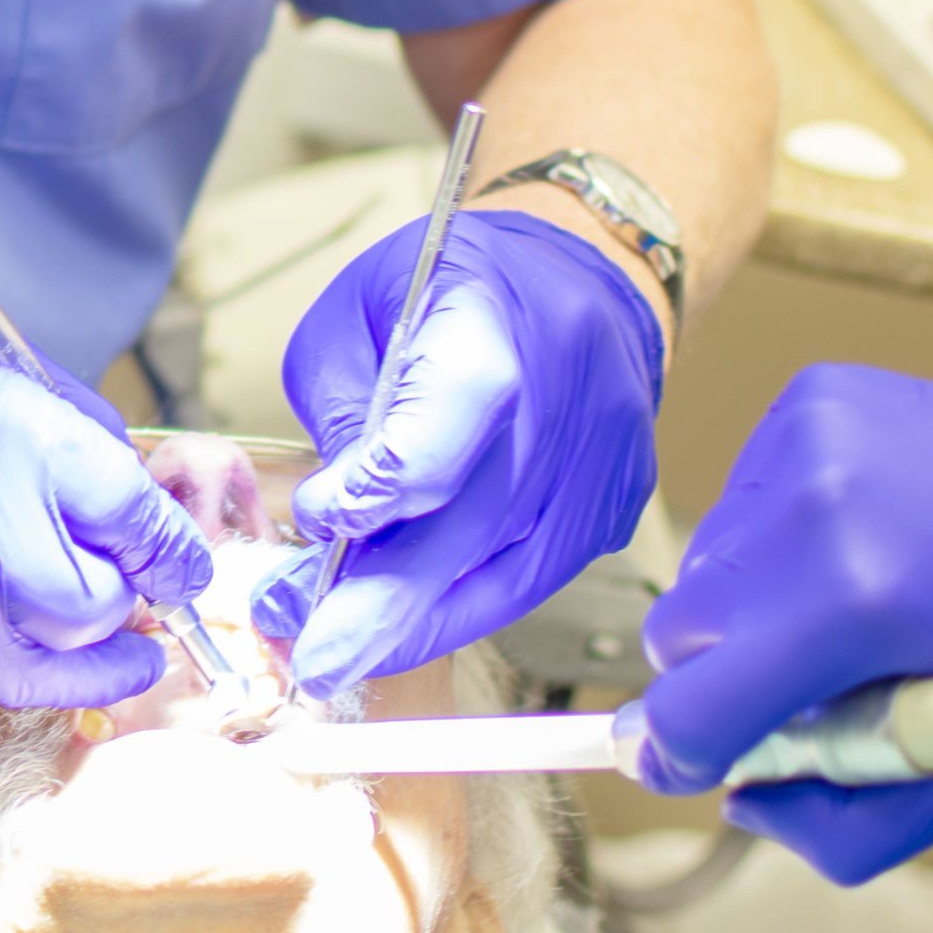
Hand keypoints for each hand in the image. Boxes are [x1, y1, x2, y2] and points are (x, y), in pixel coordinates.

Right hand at [0, 296, 209, 723]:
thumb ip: (42, 417)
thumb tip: (125, 490)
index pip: (130, 515)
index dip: (167, 544)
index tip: (178, 565)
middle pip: (95, 607)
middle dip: (103, 591)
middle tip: (89, 573)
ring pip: (31, 666)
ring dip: (36, 634)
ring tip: (1, 588)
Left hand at [251, 210, 662, 693]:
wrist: (579, 272)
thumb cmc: (448, 283)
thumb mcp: (356, 312)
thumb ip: (342, 413)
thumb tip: (333, 526)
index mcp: (488, 327)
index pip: (436, 434)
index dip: (372, 494)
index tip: (317, 519)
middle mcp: (563, 399)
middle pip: (472, 528)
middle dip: (383, 608)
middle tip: (315, 660)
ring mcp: (603, 460)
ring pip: (508, 575)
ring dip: (419, 625)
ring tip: (345, 657)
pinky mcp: (617, 503)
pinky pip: (535, 575)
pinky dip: (468, 604)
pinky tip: (410, 622)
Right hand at [638, 366, 932, 882]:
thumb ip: (850, 823)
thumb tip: (745, 799)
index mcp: (856, 604)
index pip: (692, 708)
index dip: (679, 754)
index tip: (678, 764)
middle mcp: (814, 509)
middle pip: (675, 632)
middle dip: (724, 672)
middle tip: (803, 681)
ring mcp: (806, 441)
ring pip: (701, 560)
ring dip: (749, 599)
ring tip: (846, 599)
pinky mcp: (808, 399)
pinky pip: (738, 494)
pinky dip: (774, 532)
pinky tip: (853, 534)